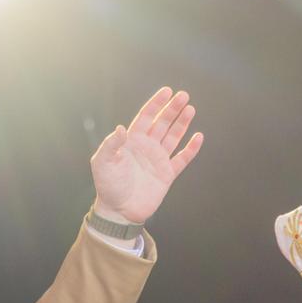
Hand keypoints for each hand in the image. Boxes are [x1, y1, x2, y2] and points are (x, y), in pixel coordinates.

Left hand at [90, 87, 203, 223]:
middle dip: (172, 109)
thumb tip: (121, 128)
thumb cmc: (107, 185)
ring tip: (190, 108)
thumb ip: (111, 145)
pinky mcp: (167, 174)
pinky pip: (182, 159)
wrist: (118, 211)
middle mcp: (146, 147)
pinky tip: (198, 137)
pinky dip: (191, 148)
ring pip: (173, 136)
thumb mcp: (103, 162)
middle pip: (162, 123)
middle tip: (183, 95)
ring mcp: (157, 160)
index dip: (155, 104)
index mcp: (131, 141)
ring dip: (182, 123)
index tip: (167, 91)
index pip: (145, 117)